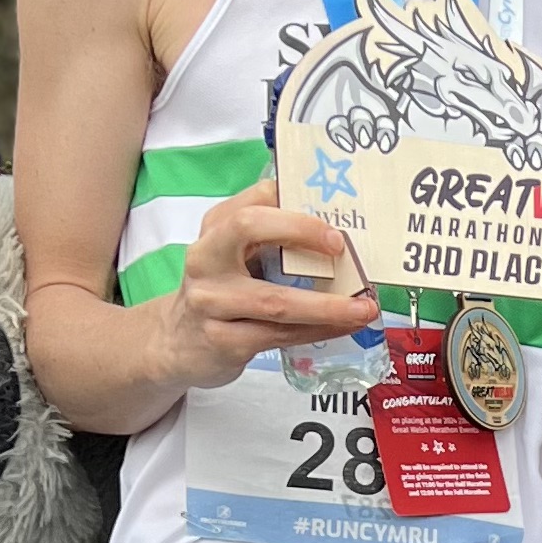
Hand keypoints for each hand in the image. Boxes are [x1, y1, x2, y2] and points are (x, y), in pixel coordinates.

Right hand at [156, 185, 377, 389]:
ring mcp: (211, 301)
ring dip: (328, 305)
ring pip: (276, 300)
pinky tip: (345, 327)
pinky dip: (319, 330)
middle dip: (300, 230)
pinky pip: (280, 335)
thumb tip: (337, 233)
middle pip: (249, 227)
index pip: (253, 198)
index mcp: (215, 229)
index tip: (331, 215)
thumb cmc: (222, 292)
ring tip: (365, 308)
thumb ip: (271, 241)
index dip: (293, 202)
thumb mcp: (234, 257)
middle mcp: (206, 258)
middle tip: (342, 246)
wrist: (176, 344)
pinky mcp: (223, 341)